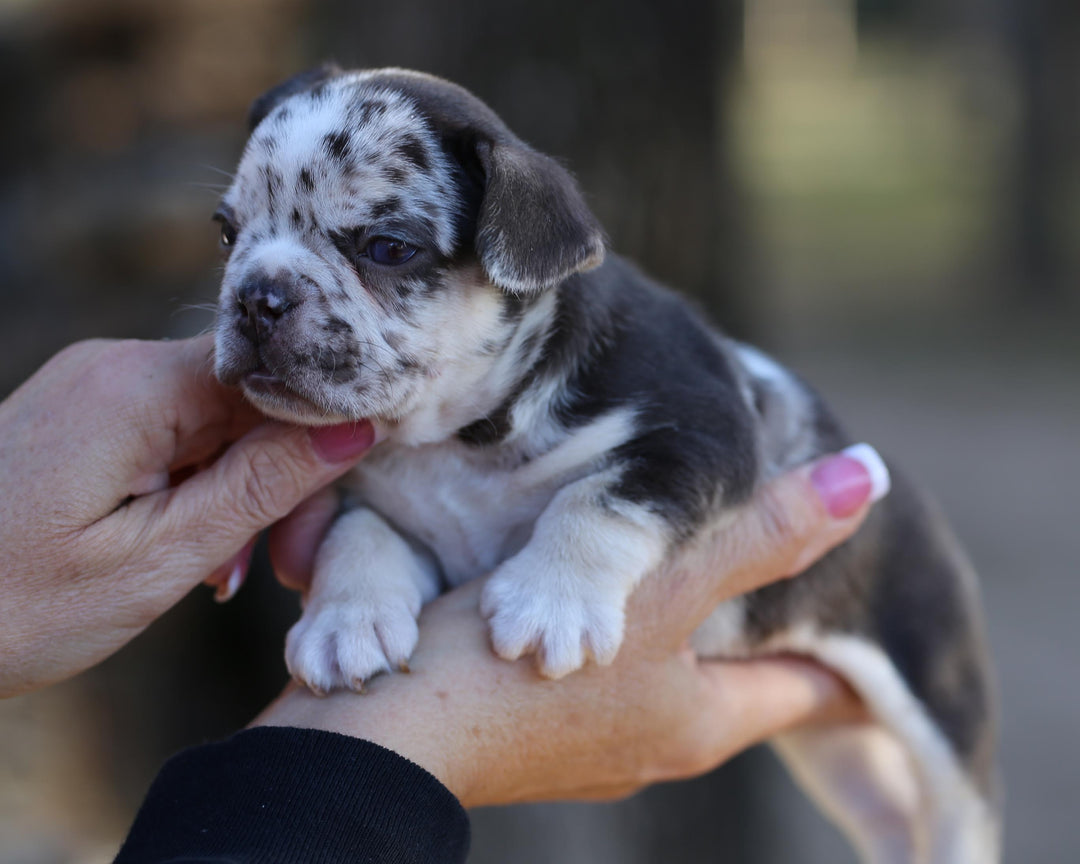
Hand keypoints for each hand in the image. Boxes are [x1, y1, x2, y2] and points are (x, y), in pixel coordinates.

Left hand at [0, 336, 374, 696]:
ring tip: (217, 574)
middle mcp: (115, 366)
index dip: (321, 434)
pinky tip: (184, 548)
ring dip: (232, 491)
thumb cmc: (13, 605)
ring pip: (213, 421)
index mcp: (136, 387)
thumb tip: (355, 428)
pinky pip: (170, 434)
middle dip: (274, 477)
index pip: (276, 377)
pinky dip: (192, 488)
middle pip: (247, 400)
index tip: (333, 504)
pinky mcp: (84, 414)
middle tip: (278, 564)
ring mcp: (94, 387)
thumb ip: (262, 485)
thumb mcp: (157, 558)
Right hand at [255, 450, 881, 806]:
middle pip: (733, 687)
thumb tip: (867, 476)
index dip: (840, 656)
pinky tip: (588, 611)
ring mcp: (590, 750)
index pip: (804, 688)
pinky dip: (612, 645)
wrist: (378, 744)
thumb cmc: (519, 673)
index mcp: (699, 720)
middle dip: (758, 641)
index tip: (869, 625)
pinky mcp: (532, 737)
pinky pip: (599, 685)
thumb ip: (755, 538)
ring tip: (690, 586)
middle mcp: (653, 746)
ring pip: (661, 683)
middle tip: (783, 588)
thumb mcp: (658, 593)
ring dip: (678, 639)